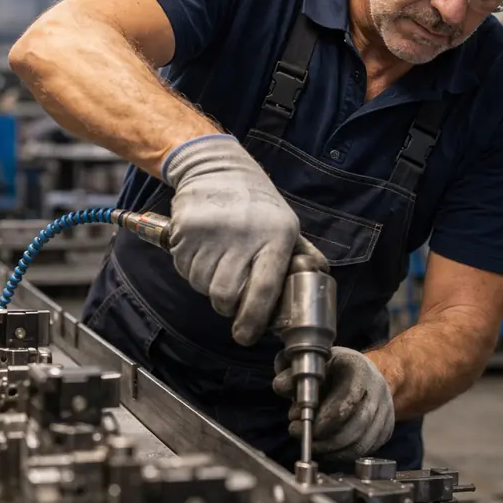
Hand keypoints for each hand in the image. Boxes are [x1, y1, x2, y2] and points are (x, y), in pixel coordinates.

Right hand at [163, 134, 327, 344]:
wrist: (217, 167)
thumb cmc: (257, 203)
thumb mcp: (287, 225)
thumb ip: (300, 256)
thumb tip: (316, 284)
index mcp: (276, 238)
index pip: (263, 291)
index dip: (253, 320)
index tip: (246, 335)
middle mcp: (243, 237)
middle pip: (226, 296)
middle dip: (227, 304)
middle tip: (231, 293)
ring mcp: (211, 234)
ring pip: (202, 285)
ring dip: (209, 284)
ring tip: (219, 260)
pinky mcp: (185, 232)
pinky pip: (185, 269)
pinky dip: (193, 268)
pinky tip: (203, 250)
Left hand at [273, 347, 394, 460]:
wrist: (368, 372)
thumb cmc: (336, 368)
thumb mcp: (312, 364)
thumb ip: (293, 374)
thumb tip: (282, 386)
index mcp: (360, 368)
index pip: (348, 398)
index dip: (327, 418)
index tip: (308, 428)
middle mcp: (378, 389)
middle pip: (357, 424)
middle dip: (328, 439)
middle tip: (306, 441)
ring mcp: (386, 410)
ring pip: (362, 442)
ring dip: (334, 450)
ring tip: (314, 446)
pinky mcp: (386, 428)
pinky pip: (366, 450)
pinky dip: (345, 455)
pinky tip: (329, 450)